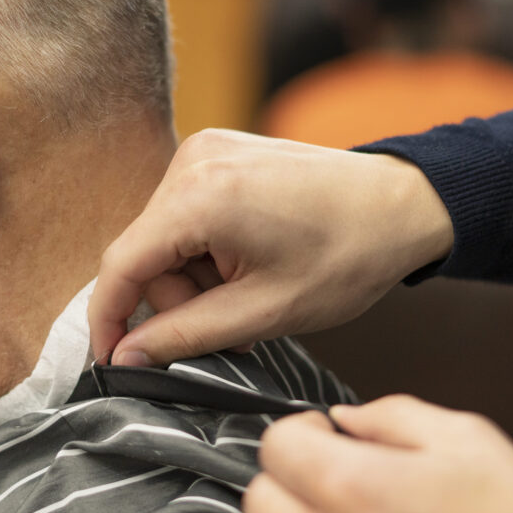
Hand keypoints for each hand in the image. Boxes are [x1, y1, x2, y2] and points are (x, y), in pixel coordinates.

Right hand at [88, 129, 452, 364]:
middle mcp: (193, 160)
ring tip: (249, 295)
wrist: (403, 204)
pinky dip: (206, 249)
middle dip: (177, 301)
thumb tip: (127, 358)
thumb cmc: (348, 256)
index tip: (113, 364)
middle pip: (145, 253)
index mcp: (201, 197)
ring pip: (164, 238)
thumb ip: (186, 336)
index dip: (109, 321)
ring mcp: (205, 149)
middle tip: (230, 330)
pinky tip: (247, 264)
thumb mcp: (264, 312)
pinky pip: (186, 213)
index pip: (122, 265)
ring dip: (195, 277)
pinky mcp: (219, 151)